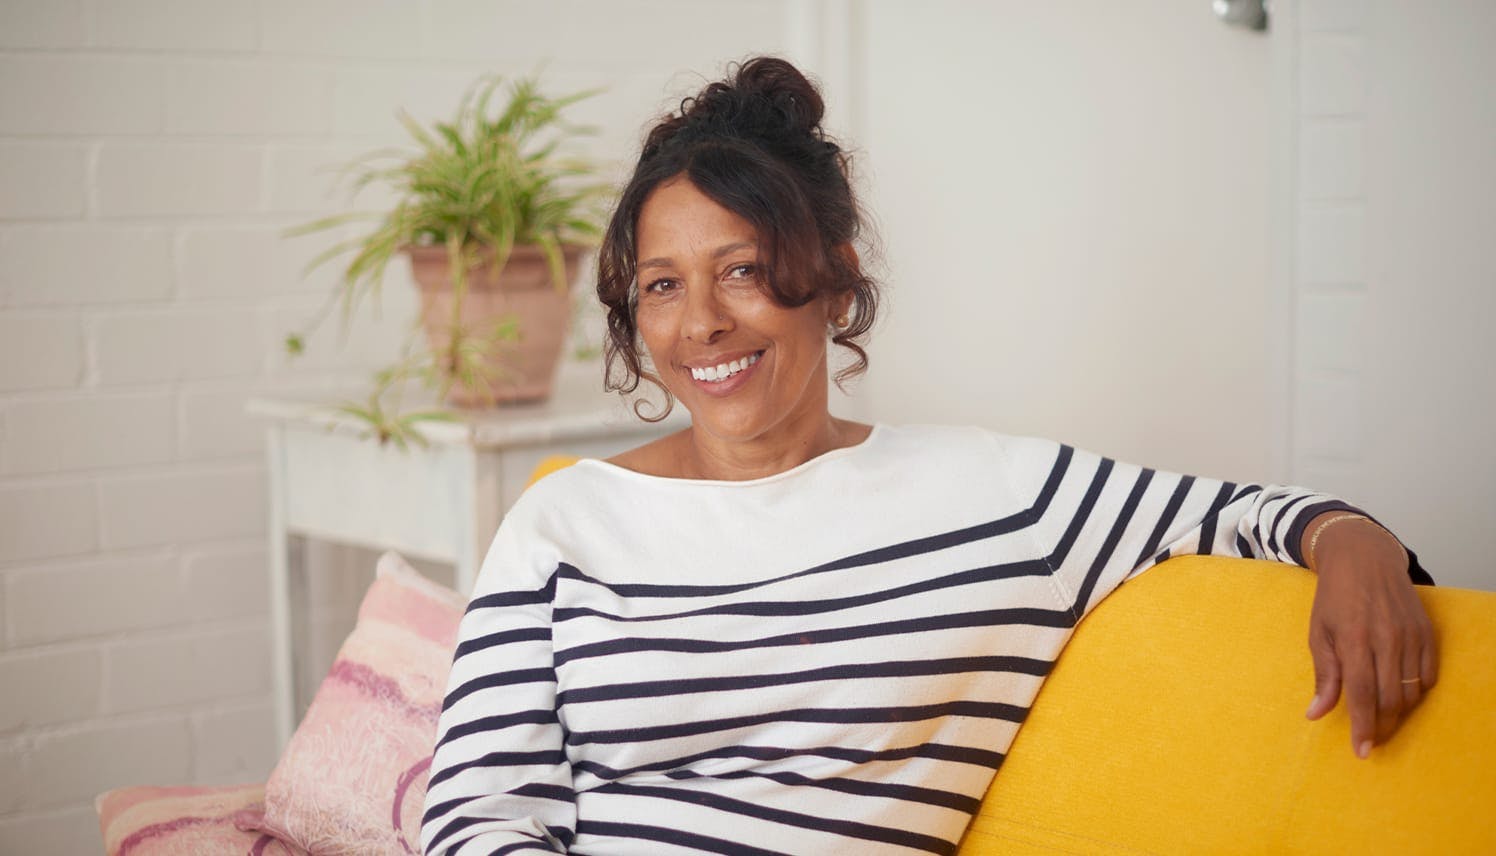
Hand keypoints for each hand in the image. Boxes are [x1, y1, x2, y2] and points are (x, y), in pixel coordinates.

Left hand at [1302, 514, 1437, 757]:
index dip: (1362, 726)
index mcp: (1354, 639)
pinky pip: (1429, 676)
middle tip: (1370, 739)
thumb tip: (1315, 714)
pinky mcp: (1427, 632)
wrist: (1364, 559)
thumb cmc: (1334, 598)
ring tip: (1382, 721)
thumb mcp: (1318, 632)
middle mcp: (1387, 638)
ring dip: (1398, 714)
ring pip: (1412, 692)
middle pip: (1391, 699)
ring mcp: (1410, 635)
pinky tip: (1401, 696)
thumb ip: (1323, 675)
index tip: (1361, 751)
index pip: (1362, 694)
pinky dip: (1417, 693)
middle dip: (1381, 727)